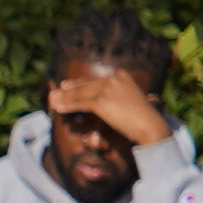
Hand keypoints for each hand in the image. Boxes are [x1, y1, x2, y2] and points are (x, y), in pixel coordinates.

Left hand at [44, 65, 173, 147]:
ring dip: (65, 98)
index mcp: (122, 76)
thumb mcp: (131, 103)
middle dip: (70, 90)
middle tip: (57, 91)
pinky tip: (58, 108)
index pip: (96, 80)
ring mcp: (108, 89)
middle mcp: (114, 79)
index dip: (80, 83)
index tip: (68, 85)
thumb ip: (118, 98)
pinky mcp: (102, 101)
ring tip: (52, 100)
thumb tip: (103, 103)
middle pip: (87, 85)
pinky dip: (68, 106)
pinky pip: (81, 103)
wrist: (150, 125)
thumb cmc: (143, 119)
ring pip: (81, 94)